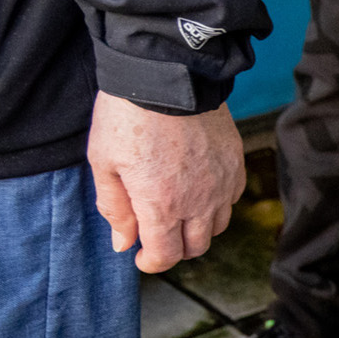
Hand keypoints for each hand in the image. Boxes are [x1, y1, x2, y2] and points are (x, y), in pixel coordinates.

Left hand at [87, 94, 243, 273]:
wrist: (168, 75)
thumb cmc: (127, 116)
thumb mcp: (103, 162)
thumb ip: (114, 207)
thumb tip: (124, 242)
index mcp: (161, 206)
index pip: (165, 256)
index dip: (151, 263)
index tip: (141, 256)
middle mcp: (197, 203)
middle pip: (195, 248)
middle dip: (175, 248)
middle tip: (158, 235)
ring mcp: (221, 185)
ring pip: (217, 227)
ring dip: (197, 228)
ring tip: (179, 211)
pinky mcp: (234, 166)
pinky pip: (231, 199)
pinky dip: (216, 204)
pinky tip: (199, 189)